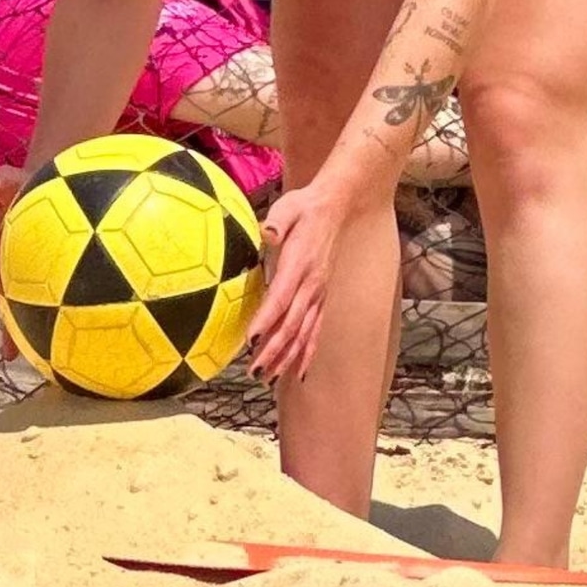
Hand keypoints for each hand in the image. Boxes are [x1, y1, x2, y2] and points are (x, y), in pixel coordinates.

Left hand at [243, 176, 359, 383]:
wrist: (336, 207)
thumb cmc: (305, 207)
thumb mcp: (287, 207)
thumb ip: (276, 222)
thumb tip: (266, 233)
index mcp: (299, 265)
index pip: (281, 298)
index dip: (266, 321)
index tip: (250, 340)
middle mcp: (311, 285)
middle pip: (292, 325)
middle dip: (273, 350)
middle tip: (254, 371)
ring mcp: (318, 295)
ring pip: (304, 334)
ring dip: (287, 358)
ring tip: (269, 379)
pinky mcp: (321, 299)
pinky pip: (315, 331)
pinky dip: (307, 353)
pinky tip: (298, 373)